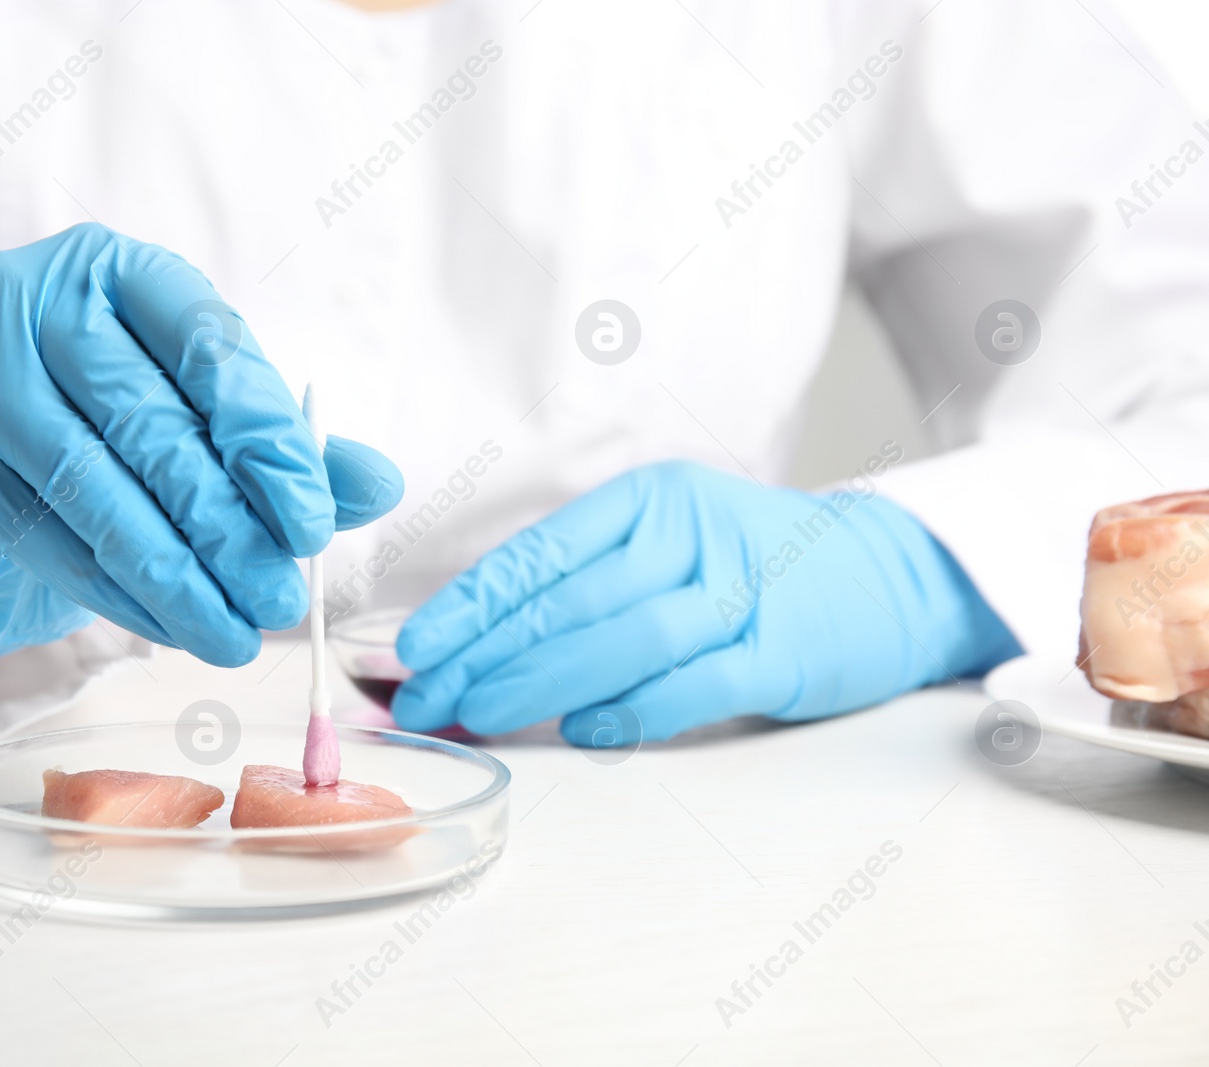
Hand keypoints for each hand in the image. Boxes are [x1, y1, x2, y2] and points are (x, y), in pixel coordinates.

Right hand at [0, 223, 401, 666]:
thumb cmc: (108, 411)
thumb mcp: (199, 410)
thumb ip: (283, 444)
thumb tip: (377, 484)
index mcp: (124, 271)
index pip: (206, 348)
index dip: (264, 440)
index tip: (311, 524)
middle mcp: (38, 300)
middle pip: (146, 425)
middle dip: (222, 525)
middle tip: (276, 598)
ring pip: (87, 488)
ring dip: (169, 575)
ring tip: (232, 634)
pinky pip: (36, 535)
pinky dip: (110, 590)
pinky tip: (166, 625)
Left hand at [390, 461, 1017, 743]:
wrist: (889, 574)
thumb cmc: (754, 567)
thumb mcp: (668, 547)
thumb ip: (585, 589)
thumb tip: (473, 651)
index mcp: (651, 500)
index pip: (539, 554)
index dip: (468, 605)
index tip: (411, 647)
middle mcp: (692, 534)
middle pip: (568, 599)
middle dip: (483, 654)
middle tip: (425, 697)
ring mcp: (742, 591)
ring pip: (621, 638)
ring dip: (538, 682)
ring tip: (478, 714)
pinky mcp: (783, 652)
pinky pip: (694, 684)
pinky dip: (634, 709)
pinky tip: (582, 731)